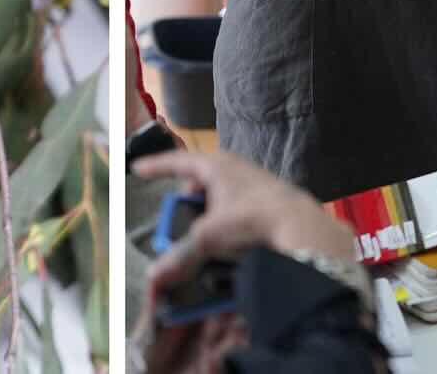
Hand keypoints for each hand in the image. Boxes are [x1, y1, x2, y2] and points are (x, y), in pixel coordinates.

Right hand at [134, 149, 358, 293]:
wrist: (297, 224)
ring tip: (209, 233)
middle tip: (182, 219)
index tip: (138, 169)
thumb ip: (181, 254)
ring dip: (208, 211)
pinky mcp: (265, 197)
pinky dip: (226, 217)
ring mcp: (252, 180)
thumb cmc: (252, 218)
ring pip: (218, 194)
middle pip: (198, 180)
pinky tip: (231, 236)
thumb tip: (157, 274)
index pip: (177, 162)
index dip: (156, 166)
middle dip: (188, 200)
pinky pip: (235, 204)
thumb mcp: (209, 237)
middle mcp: (234, 167)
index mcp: (215, 166)